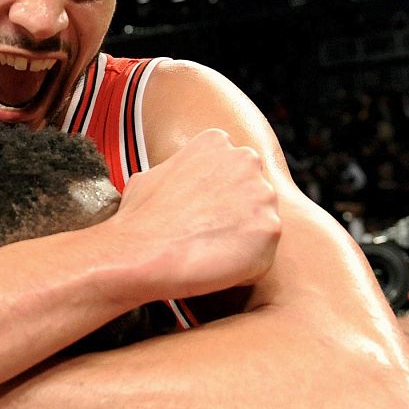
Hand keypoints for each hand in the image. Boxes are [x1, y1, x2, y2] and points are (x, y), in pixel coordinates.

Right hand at [107, 128, 281, 297]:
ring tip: (208, 252)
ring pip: (261, 224)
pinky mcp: (270, 229)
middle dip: (236, 215)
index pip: (233, 170)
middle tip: (206, 234)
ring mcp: (262, 194)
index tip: (198, 213)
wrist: (137, 253)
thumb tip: (181, 180)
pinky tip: (216, 266)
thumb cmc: (139, 219)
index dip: (217, 197)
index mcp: (217, 142)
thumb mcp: (153, 174)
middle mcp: (246, 160)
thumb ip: (182, 171)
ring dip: (241, 241)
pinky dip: (245, 267)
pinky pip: (263, 254)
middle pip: (253, 194)